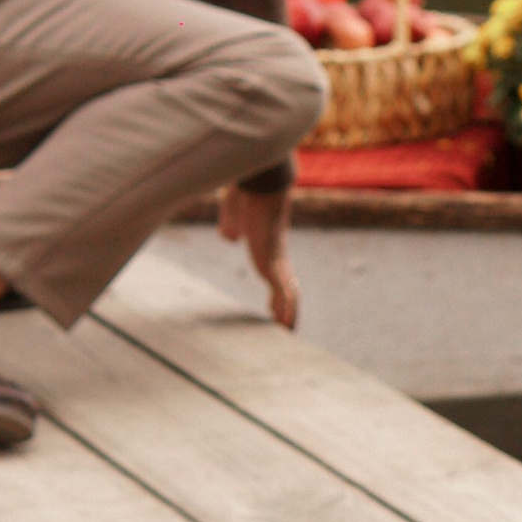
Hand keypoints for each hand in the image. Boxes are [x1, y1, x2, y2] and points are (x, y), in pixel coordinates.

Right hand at [218, 179, 299, 330]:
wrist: (259, 187)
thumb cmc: (246, 195)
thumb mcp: (233, 215)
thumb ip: (232, 226)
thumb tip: (231, 237)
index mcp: (269, 249)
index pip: (278, 276)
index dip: (278, 292)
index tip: (274, 307)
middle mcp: (278, 258)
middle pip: (288, 289)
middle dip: (287, 309)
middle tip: (286, 328)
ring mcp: (279, 262)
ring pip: (290, 295)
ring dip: (289, 315)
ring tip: (288, 334)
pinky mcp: (276, 264)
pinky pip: (284, 293)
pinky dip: (286, 311)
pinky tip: (285, 326)